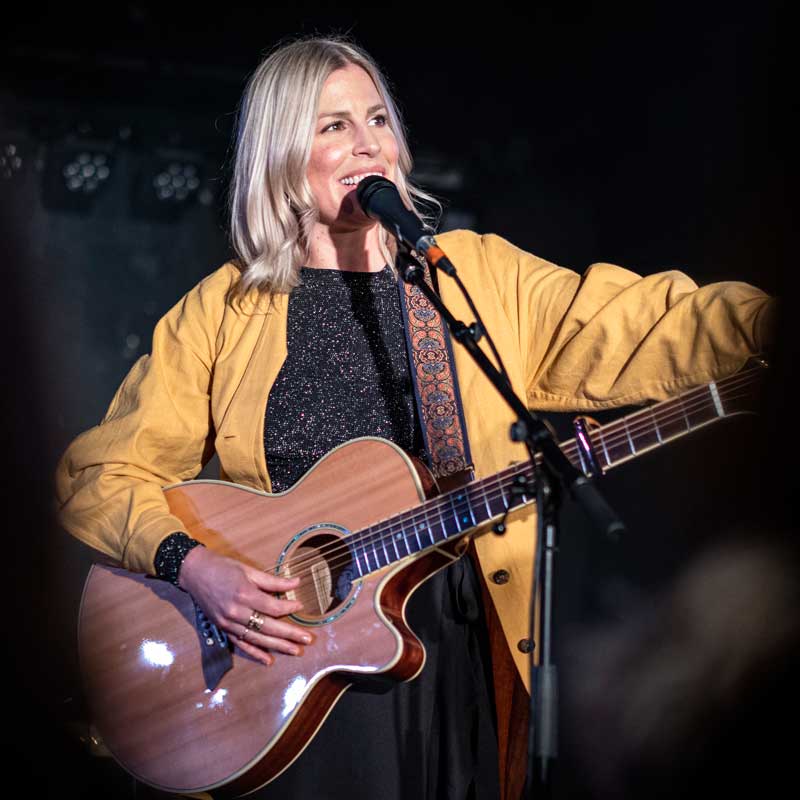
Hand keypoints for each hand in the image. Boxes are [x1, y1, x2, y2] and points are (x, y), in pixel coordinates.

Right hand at [178, 546, 310, 665]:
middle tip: (308, 639)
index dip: (289, 608)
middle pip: (268, 627)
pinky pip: (241, 644)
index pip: (272, 607)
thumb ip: (272, 581)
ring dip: (277, 646)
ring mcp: (228, 623)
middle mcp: (236, 612)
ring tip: (295, 650)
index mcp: (244, 594)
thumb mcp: (248, 569)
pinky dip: (255, 653)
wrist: (194, 572)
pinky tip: (268, 660)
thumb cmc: (223, 567)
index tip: (300, 606)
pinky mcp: (222, 629)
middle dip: (289, 634)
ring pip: (257, 638)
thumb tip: (296, 583)